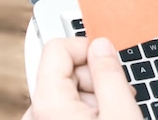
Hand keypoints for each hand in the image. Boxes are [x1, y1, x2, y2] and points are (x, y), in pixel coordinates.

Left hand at [22, 37, 141, 119]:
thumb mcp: (121, 113)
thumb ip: (110, 75)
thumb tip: (101, 45)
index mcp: (48, 104)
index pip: (56, 49)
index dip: (87, 47)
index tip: (110, 58)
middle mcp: (36, 113)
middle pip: (63, 70)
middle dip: (95, 76)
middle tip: (121, 94)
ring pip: (67, 90)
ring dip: (94, 94)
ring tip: (115, 111)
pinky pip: (65, 108)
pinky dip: (87, 108)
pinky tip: (105, 117)